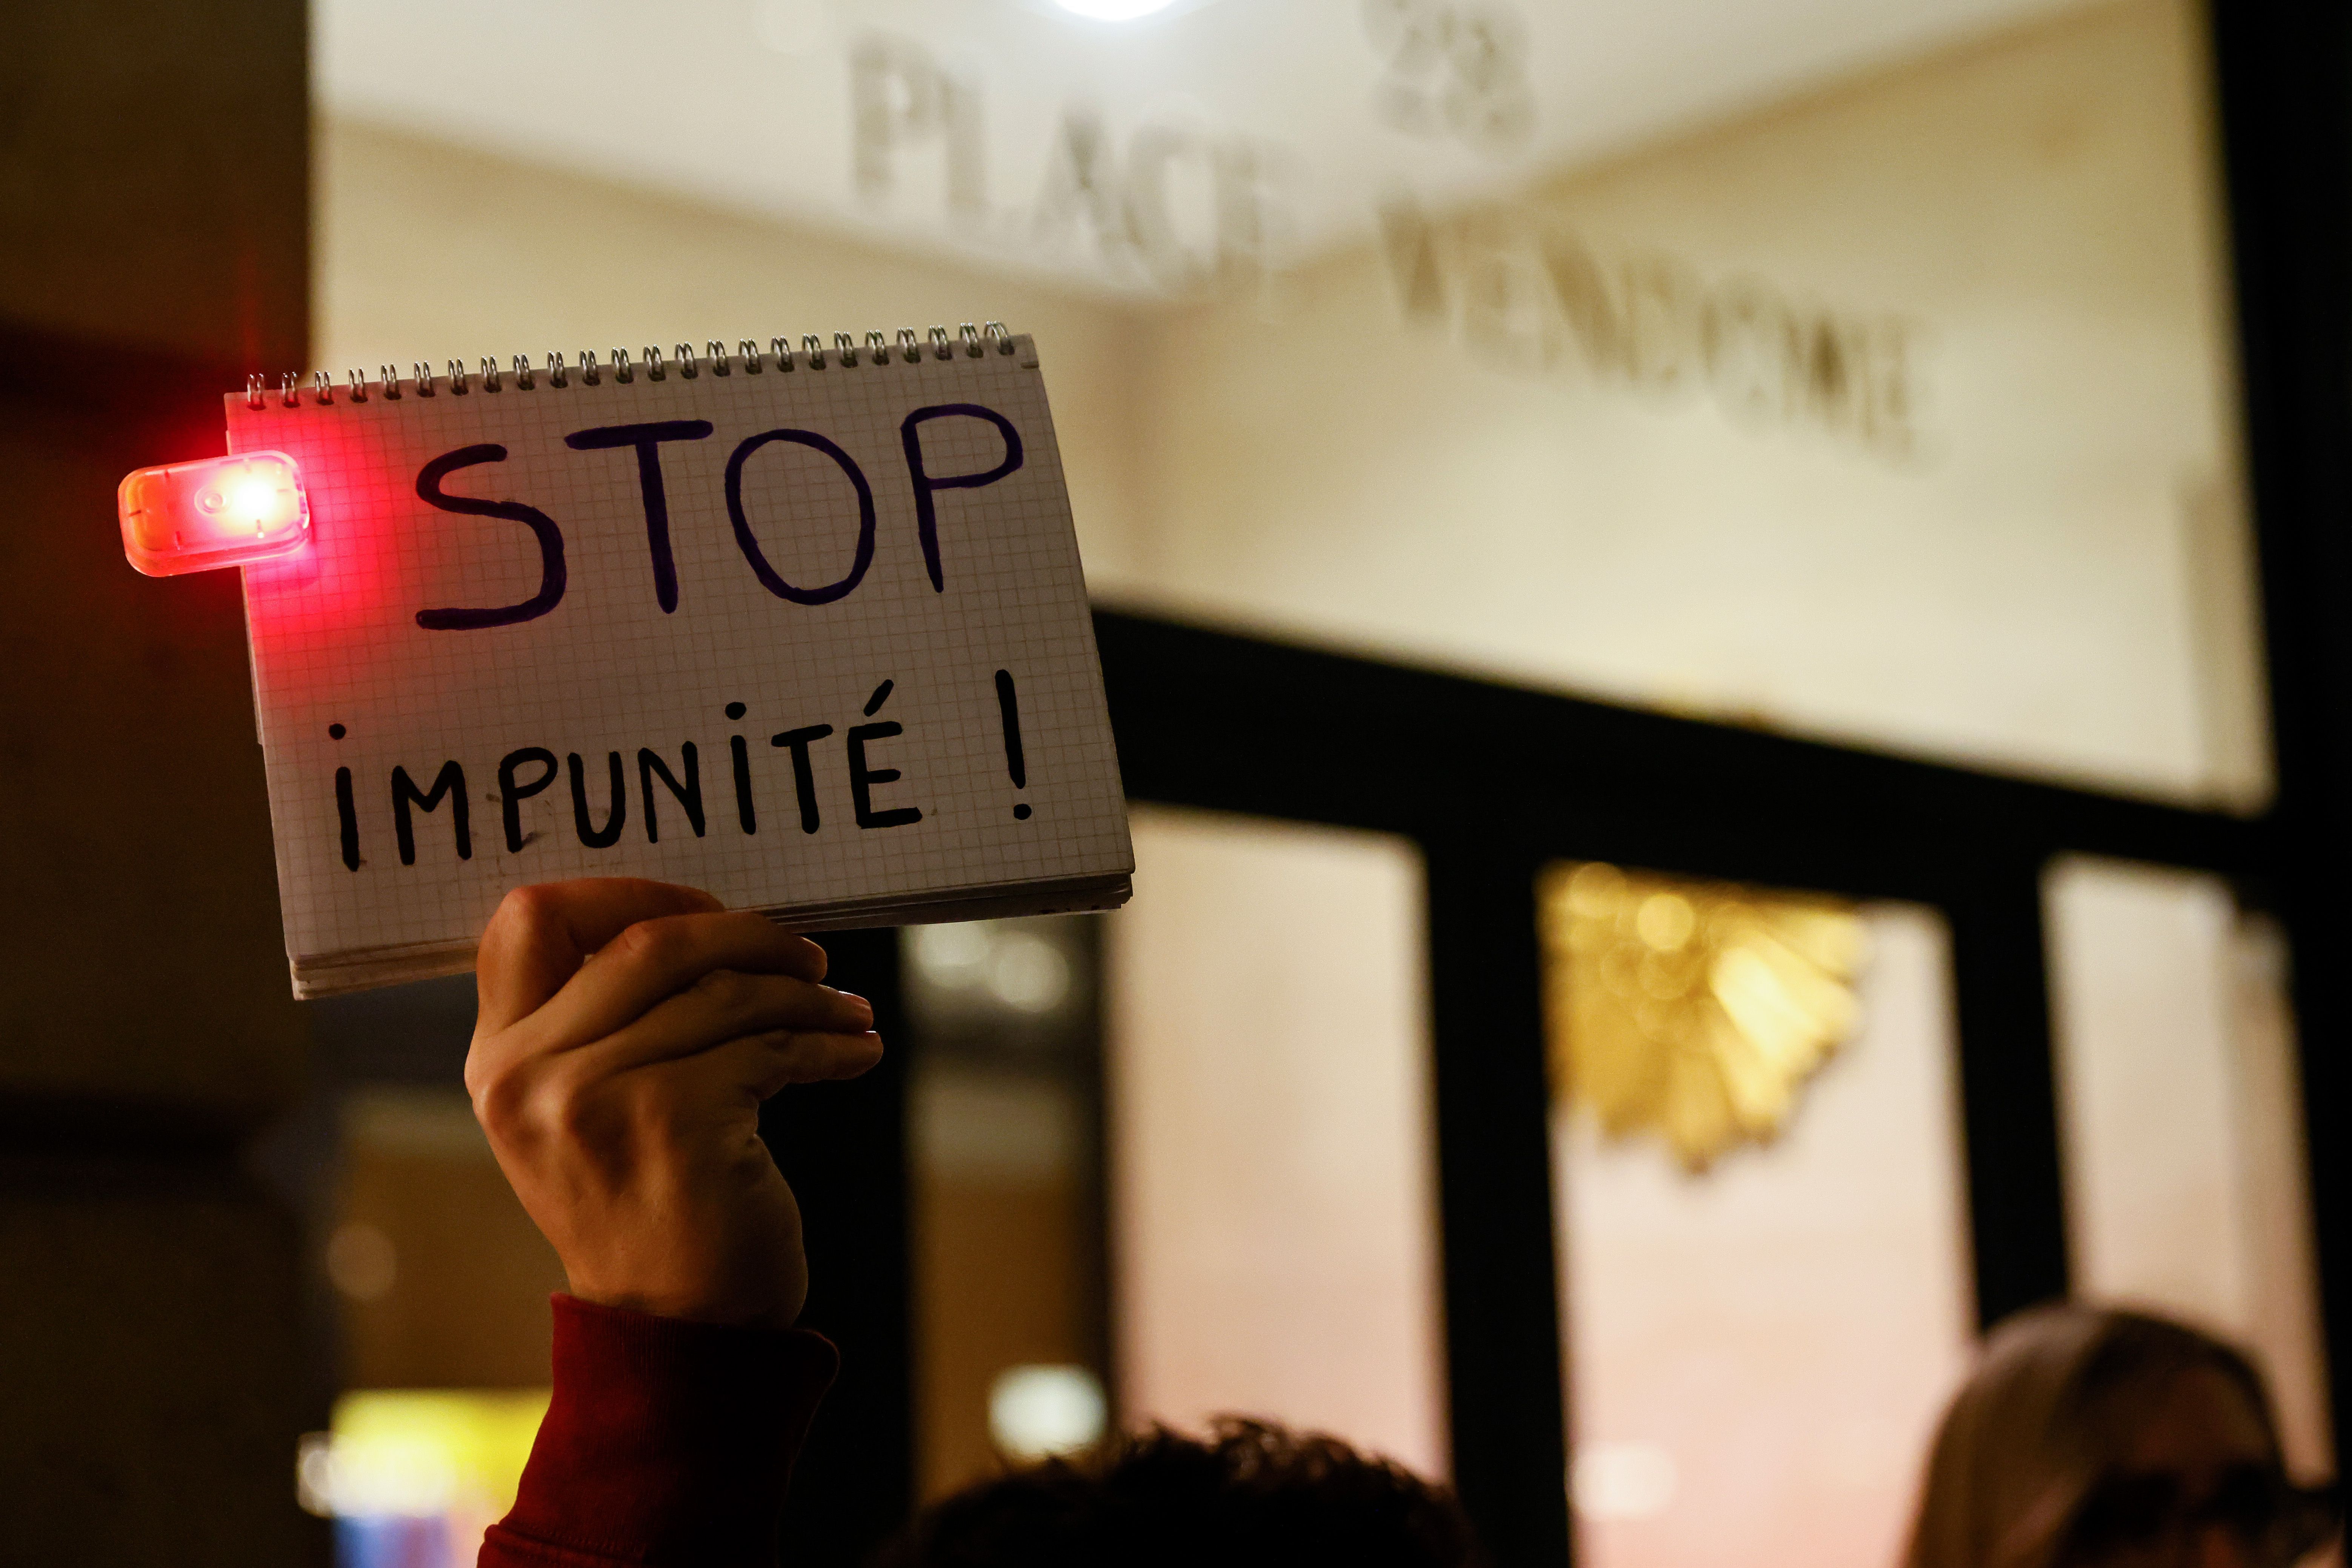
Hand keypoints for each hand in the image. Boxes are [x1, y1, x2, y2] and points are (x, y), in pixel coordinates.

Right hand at [465, 878, 883, 1328]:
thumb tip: (700, 918)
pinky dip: (828, 1041)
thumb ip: (602, 1020)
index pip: (529, 919)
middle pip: (647, 940)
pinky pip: (770, 1045)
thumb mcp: (586, 1110)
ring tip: (846, 1011)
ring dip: (805, 994)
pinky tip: (857, 1052)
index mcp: (498, 1058)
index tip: (705, 906)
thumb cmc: (651, 1208)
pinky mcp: (673, 1118)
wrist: (677, 1331)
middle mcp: (527, 1074)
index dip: (625, 891)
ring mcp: (594, 1096)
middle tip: (808, 957)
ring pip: (724, 991)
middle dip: (747, 934)